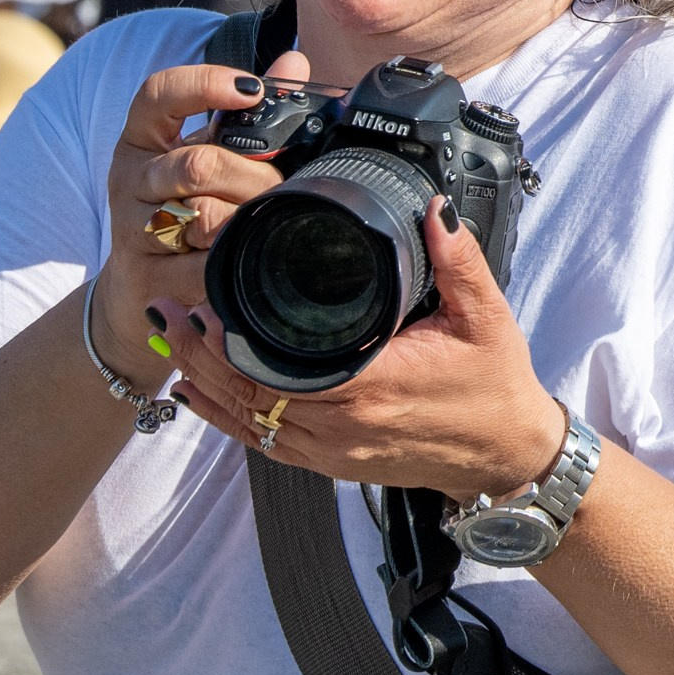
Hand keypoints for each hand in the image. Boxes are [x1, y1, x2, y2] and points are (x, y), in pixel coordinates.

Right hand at [89, 50, 312, 376]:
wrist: (138, 285)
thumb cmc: (180, 206)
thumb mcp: (204, 152)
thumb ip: (247, 112)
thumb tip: (294, 61)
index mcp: (141, 138)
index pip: (158, 94)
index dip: (204, 84)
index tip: (252, 90)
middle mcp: (131, 179)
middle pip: (198, 165)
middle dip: (254, 177)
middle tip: (281, 186)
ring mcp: (133, 230)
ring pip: (203, 217)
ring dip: (248, 220)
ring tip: (266, 222)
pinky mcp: (147, 276)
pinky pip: (203, 268)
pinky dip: (235, 262)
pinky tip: (249, 257)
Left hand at [158, 199, 564, 504]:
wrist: (505, 455)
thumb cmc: (495, 386)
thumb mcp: (485, 314)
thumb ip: (455, 259)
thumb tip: (434, 209)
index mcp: (375, 383)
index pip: (280, 366)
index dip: (232, 339)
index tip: (204, 300)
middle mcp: (345, 424)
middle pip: (251, 393)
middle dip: (203, 351)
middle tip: (169, 307)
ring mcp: (336, 450)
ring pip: (250, 422)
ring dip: (206, 384)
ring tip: (172, 341)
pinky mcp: (334, 464)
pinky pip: (266, 446)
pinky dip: (228, 419)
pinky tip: (197, 396)